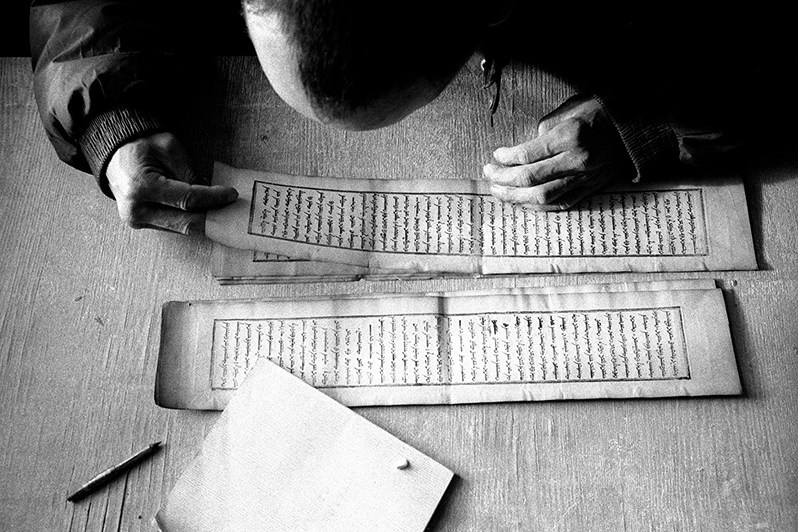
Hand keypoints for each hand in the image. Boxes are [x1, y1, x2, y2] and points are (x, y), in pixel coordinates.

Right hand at [106, 132, 237, 233]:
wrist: (112, 152)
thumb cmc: (139, 144)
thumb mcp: (169, 148)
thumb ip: (190, 172)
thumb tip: (211, 193)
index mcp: (142, 187)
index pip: (188, 200)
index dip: (213, 198)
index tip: (232, 194)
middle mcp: (137, 209)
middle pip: (186, 221)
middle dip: (212, 215)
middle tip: (232, 208)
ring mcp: (136, 220)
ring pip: (181, 228)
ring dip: (203, 220)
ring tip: (221, 210)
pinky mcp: (140, 223)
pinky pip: (172, 225)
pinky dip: (189, 219)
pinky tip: (204, 212)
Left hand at [483, 94, 629, 210]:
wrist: (633, 127)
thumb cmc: (597, 112)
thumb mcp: (568, 111)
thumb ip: (543, 131)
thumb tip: (521, 153)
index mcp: (571, 137)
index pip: (528, 155)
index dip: (506, 158)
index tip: (495, 156)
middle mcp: (578, 161)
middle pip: (530, 179)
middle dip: (504, 180)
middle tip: (489, 175)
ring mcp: (585, 179)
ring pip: (543, 197)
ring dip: (515, 197)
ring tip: (498, 192)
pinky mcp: (590, 189)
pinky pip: (559, 204)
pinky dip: (537, 206)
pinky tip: (522, 202)